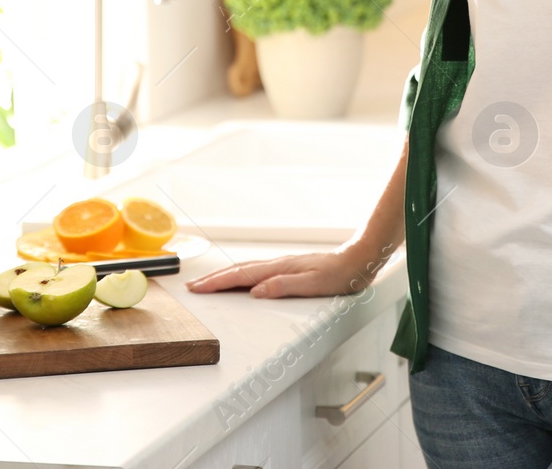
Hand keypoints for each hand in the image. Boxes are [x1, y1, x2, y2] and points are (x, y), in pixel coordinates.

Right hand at [184, 245, 387, 298]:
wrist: (358, 260)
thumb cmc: (340, 275)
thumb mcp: (314, 285)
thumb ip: (284, 287)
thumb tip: (256, 291)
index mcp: (279, 269)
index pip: (241, 276)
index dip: (217, 283)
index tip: (198, 289)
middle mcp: (278, 265)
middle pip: (238, 271)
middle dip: (213, 279)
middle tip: (192, 287)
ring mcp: (282, 266)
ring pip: (245, 270)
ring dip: (224, 277)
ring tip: (209, 284)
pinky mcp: (288, 269)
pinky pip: (255, 272)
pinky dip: (240, 276)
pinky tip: (241, 281)